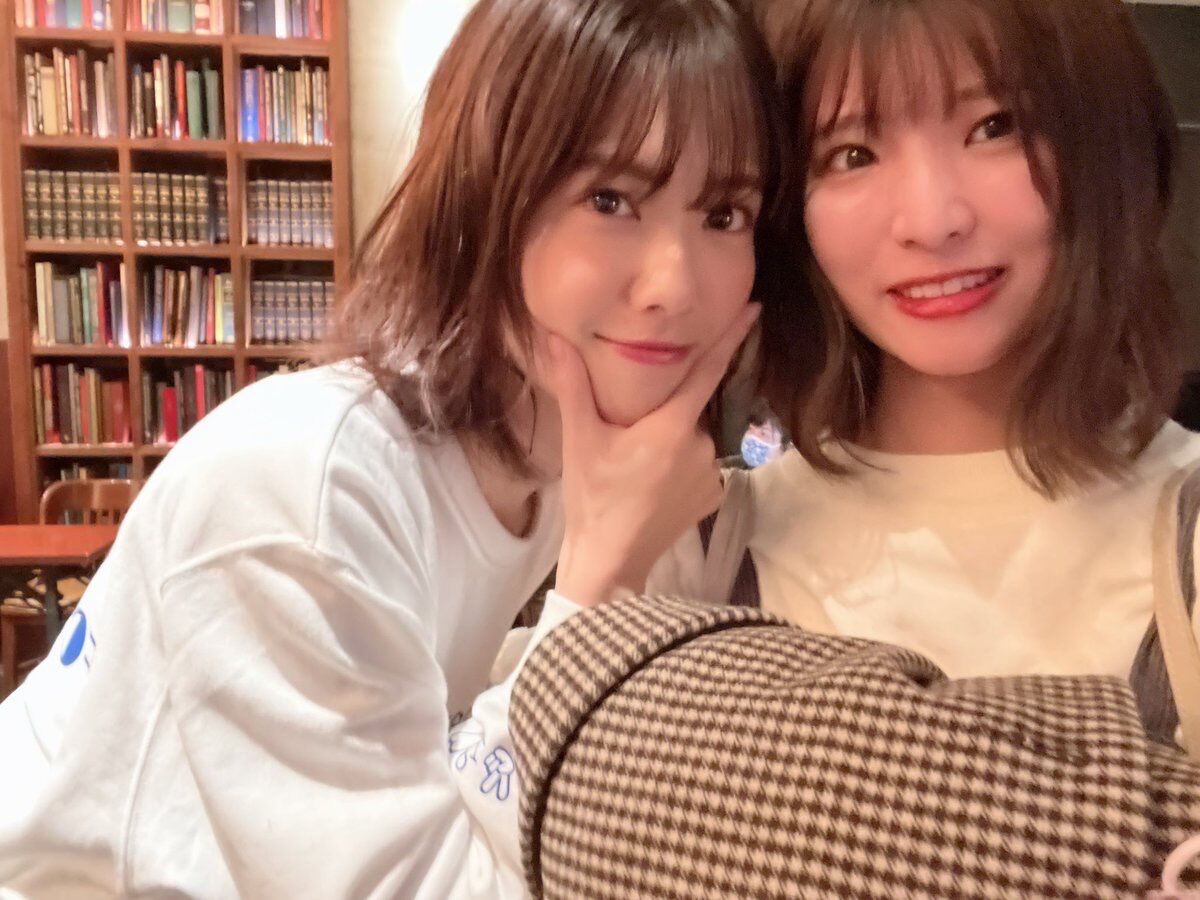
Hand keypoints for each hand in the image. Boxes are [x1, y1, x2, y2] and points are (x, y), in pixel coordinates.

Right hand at [550, 304, 759, 606]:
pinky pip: (701, 465)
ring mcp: (713, 473)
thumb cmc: (592, 498)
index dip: (731, 337)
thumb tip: (555, 337)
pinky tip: (655, 484)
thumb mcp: (580, 440)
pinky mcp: (716, 495)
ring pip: (693, 438)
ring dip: (672, 442)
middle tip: (630, 437)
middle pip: (689, 408)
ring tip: (637, 467)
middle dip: (666, 412)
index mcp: (670, 427)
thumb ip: (573, 386)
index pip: (708, 370)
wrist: (610, 561)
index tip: (753, 307)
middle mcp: (702, 446)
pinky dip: (682, 466)